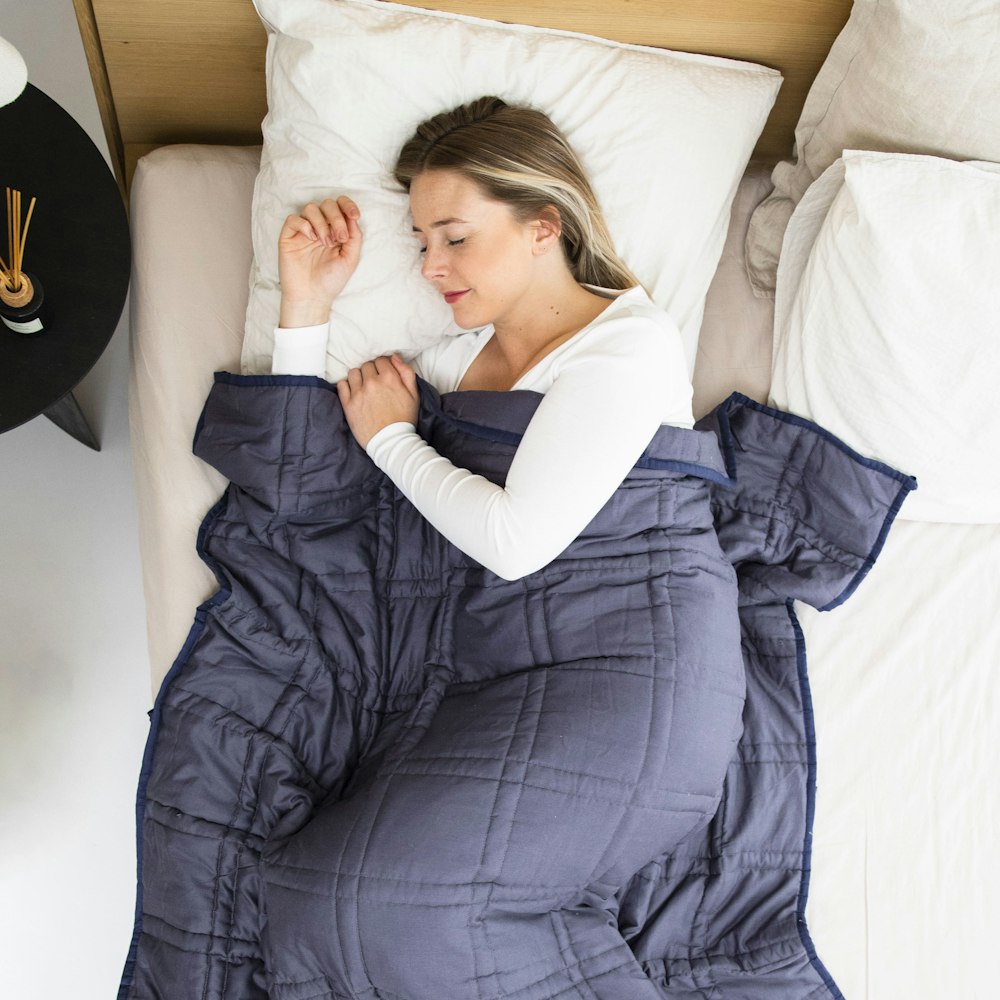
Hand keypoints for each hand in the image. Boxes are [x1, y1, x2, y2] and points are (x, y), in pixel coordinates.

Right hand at [278, 197, 361, 325]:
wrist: (312, 296)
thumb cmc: (331, 281)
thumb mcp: (350, 259)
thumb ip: (355, 237)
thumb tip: (353, 216)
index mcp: (336, 230)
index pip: (341, 206)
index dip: (348, 205)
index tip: (355, 216)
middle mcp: (320, 228)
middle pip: (327, 204)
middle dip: (337, 218)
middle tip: (339, 239)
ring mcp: (304, 231)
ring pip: (311, 208)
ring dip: (321, 223)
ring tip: (325, 243)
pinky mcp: (289, 236)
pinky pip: (294, 219)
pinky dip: (304, 225)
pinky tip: (311, 238)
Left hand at [338, 354, 419, 448]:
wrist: (392, 442)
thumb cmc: (405, 419)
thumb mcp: (414, 394)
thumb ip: (406, 372)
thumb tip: (394, 356)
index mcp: (389, 378)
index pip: (381, 360)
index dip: (384, 367)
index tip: (385, 376)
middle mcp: (372, 382)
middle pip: (367, 365)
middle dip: (372, 372)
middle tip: (376, 384)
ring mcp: (358, 393)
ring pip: (353, 373)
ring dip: (359, 377)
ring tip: (364, 387)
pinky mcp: (348, 404)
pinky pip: (342, 385)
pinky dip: (347, 386)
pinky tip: (354, 392)